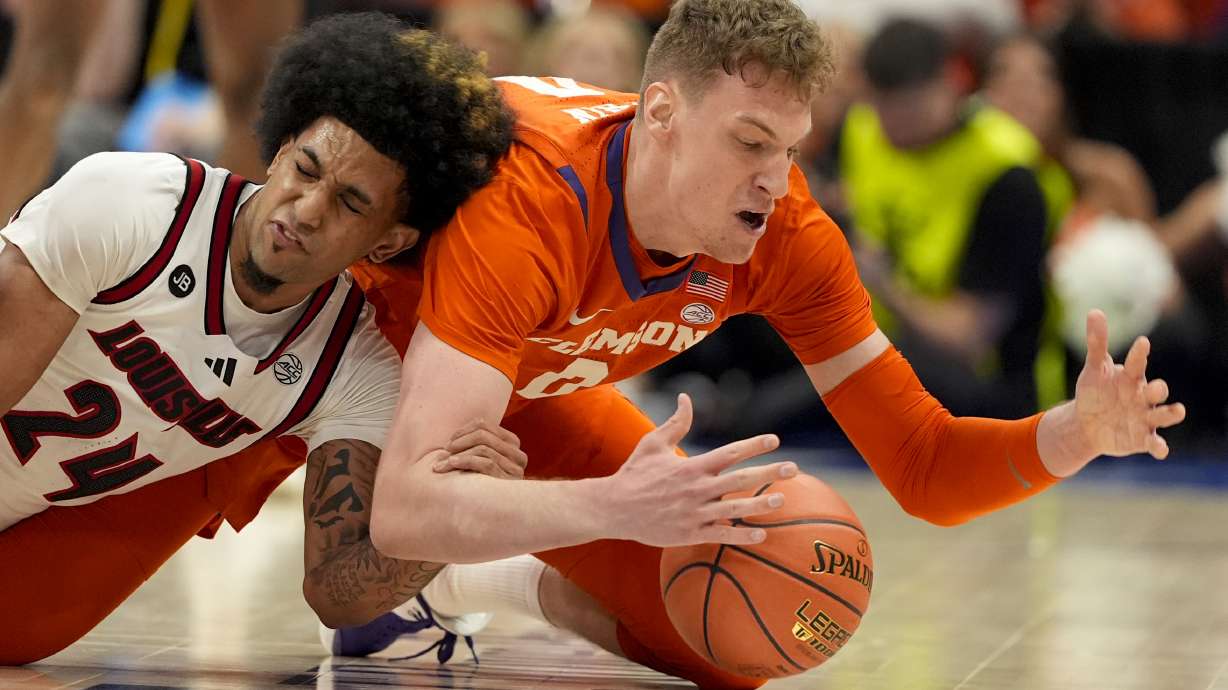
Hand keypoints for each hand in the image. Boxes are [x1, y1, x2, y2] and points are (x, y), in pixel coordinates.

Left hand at [432, 419, 528, 478]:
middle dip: (458, 442)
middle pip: (482, 435)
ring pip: (483, 449)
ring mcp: (515, 468)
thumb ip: (473, 446)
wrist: (495, 515)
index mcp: (512, 443)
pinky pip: (486, 463)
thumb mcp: (481, 461)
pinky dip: (465, 461)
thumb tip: (451, 437)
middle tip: (444, 452)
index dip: (461, 431)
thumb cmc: (482, 486)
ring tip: (442, 464)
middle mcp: (517, 454)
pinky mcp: (509, 481)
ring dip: (458, 454)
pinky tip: (451, 465)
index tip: (448, 444)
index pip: (483, 424)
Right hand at [602, 393, 797, 547]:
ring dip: (760, 504)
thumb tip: (686, 398)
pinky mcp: (690, 533)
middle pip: (740, 480)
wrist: (613, 509)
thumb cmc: (634, 474)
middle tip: (793, 468)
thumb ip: (675, 423)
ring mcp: (695, 513)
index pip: (729, 453)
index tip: (774, 440)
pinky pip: (721, 535)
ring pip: (735, 509)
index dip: (753, 445)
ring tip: (782, 499)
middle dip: (769, 473)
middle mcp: (697, 489)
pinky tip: (761, 535)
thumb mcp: (652, 444)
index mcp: (691, 466)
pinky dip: (742, 536)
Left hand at [1074, 309, 1185, 458]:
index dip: (1139, 354)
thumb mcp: (1094, 369)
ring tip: (1178, 410)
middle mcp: (1142, 396)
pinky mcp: (1142, 438)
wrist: (1087, 424)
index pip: (1136, 363)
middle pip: (1156, 391)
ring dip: (1171, 413)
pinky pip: (1154, 442)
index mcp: (1131, 377)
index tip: (1142, 342)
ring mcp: (1144, 417)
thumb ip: (1097, 343)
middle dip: (1159, 389)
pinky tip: (1161, 449)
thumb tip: (1095, 312)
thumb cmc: (1095, 392)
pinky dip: (1159, 446)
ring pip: (1163, 415)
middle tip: (1158, 387)